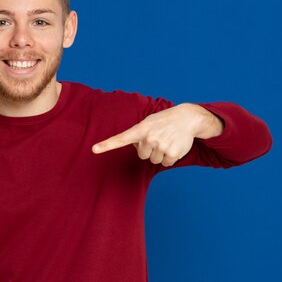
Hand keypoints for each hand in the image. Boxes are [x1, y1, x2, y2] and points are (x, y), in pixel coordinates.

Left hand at [91, 103, 222, 166]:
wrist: (187, 118)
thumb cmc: (163, 121)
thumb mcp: (148, 123)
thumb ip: (138, 134)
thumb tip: (135, 148)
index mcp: (140, 129)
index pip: (120, 138)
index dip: (107, 145)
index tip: (94, 149)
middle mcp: (149, 138)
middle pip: (142, 155)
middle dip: (149, 149)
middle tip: (158, 138)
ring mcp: (160, 146)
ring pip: (154, 160)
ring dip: (160, 153)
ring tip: (167, 140)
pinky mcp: (172, 153)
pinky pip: (165, 163)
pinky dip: (170, 157)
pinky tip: (174, 146)